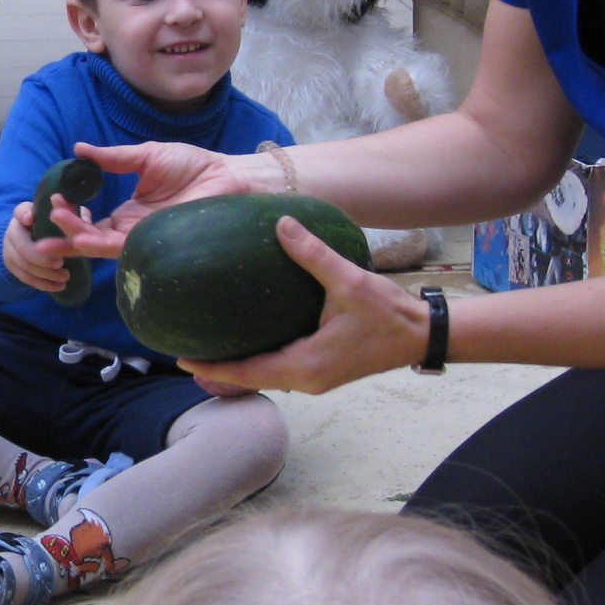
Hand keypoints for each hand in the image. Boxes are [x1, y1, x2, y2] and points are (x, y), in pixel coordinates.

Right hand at [0, 199, 75, 293]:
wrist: (31, 241)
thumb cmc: (51, 225)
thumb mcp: (60, 216)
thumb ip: (71, 214)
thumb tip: (85, 219)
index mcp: (24, 214)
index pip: (20, 211)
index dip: (24, 214)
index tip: (30, 218)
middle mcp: (13, 230)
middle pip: (22, 245)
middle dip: (41, 257)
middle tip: (60, 263)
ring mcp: (9, 250)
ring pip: (24, 264)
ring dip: (46, 273)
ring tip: (66, 277)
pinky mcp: (12, 266)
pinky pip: (26, 278)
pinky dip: (43, 284)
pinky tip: (59, 286)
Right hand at [55, 141, 256, 257]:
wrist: (226, 176)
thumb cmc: (193, 166)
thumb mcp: (146, 156)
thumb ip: (113, 158)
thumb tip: (79, 149)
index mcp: (128, 213)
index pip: (90, 222)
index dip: (69, 216)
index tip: (54, 201)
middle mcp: (131, 230)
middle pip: (88, 239)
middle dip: (63, 232)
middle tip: (45, 219)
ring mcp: (142, 239)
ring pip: (99, 247)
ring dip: (74, 237)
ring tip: (55, 224)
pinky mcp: (154, 243)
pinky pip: (120, 249)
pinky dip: (97, 244)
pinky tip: (81, 237)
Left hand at [178, 215, 428, 395]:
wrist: (422, 334)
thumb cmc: (389, 314)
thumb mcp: (349, 281)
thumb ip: (314, 255)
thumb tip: (281, 224)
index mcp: (306, 365)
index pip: (248, 372)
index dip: (213, 367)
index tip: (181, 357)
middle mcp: (306, 379)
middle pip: (251, 378)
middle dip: (218, 367)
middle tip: (185, 349)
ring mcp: (315, 378)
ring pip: (266, 376)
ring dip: (238, 366)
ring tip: (209, 346)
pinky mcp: (323, 372)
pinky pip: (280, 370)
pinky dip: (259, 360)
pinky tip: (248, 340)